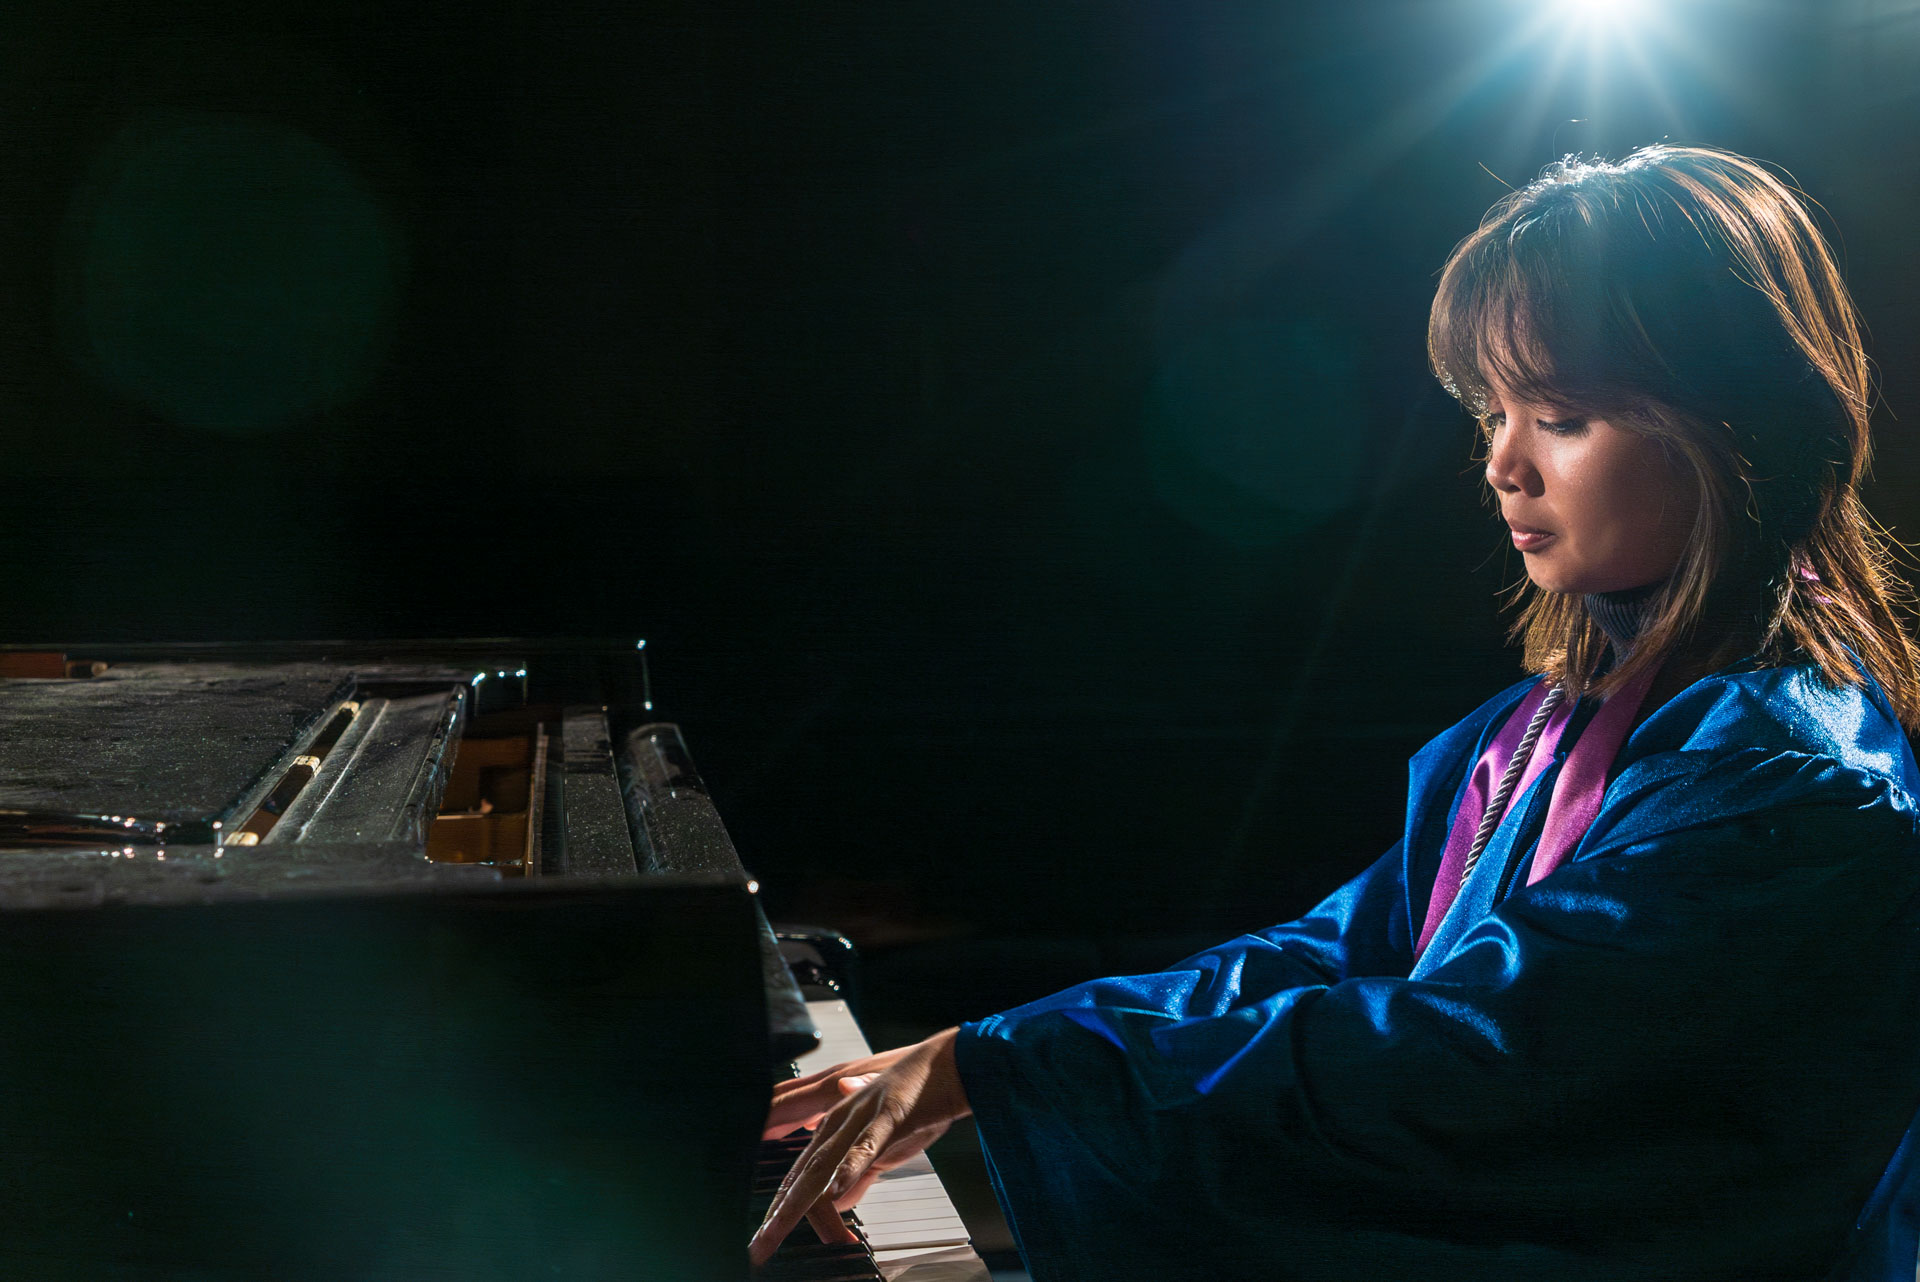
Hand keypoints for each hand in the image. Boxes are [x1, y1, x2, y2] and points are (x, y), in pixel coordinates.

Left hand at [749, 1027, 970, 1267]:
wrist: (950, 1064)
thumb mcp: (882, 1147)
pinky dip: (849, 1168)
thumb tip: (839, 1200)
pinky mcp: (890, 1114)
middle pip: (801, 1176)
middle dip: (778, 1216)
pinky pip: (866, 1145)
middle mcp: (839, 1122)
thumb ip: (859, 1173)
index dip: (782, 1211)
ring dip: (801, 1203)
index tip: (767, 1241)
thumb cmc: (919, 1104)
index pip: (799, 1177)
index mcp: (835, 1129)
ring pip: (823, 1166)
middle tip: (760, 1248)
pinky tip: (836, 1188)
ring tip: (780, 1229)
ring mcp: (862, 1118)